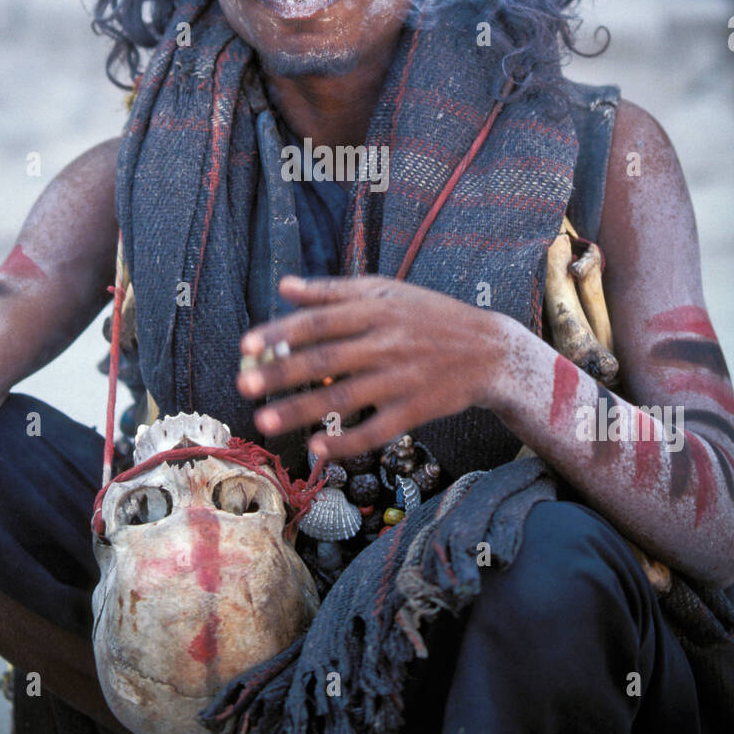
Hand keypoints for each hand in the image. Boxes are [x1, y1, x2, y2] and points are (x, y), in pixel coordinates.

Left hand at [235, 274, 513, 460]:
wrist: (490, 351)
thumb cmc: (430, 316)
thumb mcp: (386, 292)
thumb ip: (333, 290)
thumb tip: (285, 286)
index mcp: (375, 309)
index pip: (319, 320)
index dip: (281, 332)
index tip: (247, 345)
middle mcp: (386, 342)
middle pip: (325, 359)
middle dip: (281, 373)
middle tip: (243, 385)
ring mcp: (401, 378)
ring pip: (343, 397)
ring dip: (301, 411)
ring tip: (264, 421)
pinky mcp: (415, 410)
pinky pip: (375, 430)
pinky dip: (346, 441)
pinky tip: (318, 448)